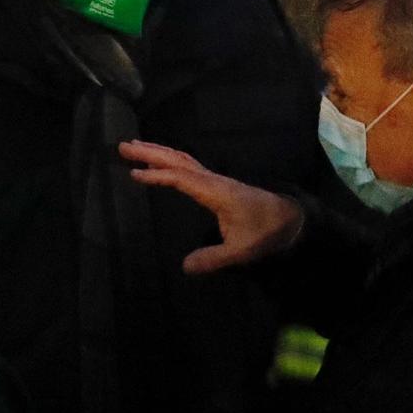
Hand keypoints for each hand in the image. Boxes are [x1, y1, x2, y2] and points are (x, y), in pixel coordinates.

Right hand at [118, 140, 303, 274]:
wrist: (289, 219)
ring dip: (158, 152)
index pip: (181, 178)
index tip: (134, 174)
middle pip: (177, 160)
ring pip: (183, 159)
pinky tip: (161, 163)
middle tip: (122, 146)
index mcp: (215, 191)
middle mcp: (213, 180)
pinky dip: (170, 160)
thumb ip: (213, 258)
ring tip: (134, 147)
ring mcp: (215, 179)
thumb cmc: (265, 233)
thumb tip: (184, 266)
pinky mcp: (216, 184)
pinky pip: (188, 165)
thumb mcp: (241, 251)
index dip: (157, 175)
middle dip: (150, 152)